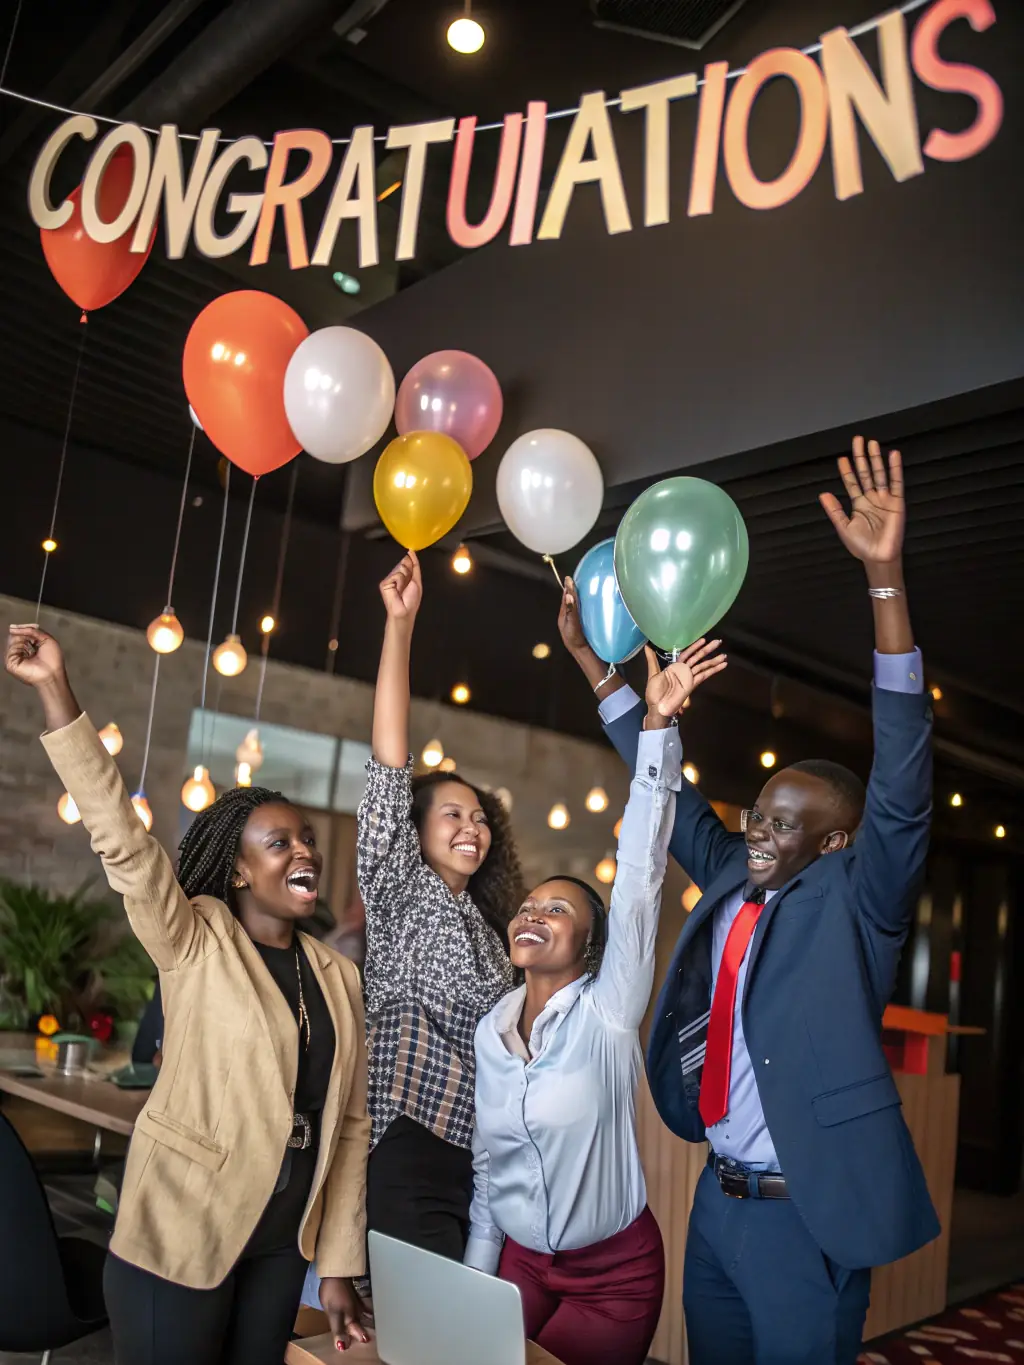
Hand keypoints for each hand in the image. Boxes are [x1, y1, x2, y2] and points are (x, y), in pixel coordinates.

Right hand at [6, 624, 65, 688]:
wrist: (52, 673)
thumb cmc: (53, 659)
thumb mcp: (46, 639)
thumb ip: (33, 631)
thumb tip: (14, 628)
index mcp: (30, 648)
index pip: (23, 634)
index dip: (26, 628)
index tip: (32, 627)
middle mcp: (22, 652)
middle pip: (17, 636)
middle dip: (24, 633)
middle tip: (32, 638)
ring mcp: (15, 657)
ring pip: (12, 640)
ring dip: (22, 639)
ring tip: (31, 646)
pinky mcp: (10, 662)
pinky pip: (10, 648)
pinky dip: (18, 645)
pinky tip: (26, 650)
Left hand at [319, 1276, 370, 1352]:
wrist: (337, 1272)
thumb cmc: (333, 1293)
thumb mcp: (333, 1313)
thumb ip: (338, 1329)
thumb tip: (342, 1346)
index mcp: (351, 1318)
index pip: (355, 1331)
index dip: (358, 1336)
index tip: (363, 1341)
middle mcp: (356, 1312)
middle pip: (361, 1324)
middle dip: (364, 1330)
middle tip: (369, 1338)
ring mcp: (357, 1303)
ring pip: (364, 1316)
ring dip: (368, 1322)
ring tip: (373, 1326)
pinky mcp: (355, 1295)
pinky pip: (364, 1306)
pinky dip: (368, 1310)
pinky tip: (370, 1311)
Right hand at [379, 552, 421, 623]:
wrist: (405, 611)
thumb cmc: (412, 600)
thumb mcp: (416, 581)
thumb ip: (414, 566)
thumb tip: (411, 552)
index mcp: (405, 576)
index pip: (407, 562)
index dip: (411, 557)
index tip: (411, 550)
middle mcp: (396, 576)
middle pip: (403, 564)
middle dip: (408, 571)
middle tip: (408, 585)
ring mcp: (390, 579)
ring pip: (400, 569)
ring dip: (405, 578)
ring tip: (402, 590)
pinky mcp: (384, 583)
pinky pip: (395, 575)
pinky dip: (400, 582)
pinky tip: (398, 590)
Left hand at [557, 576, 587, 655]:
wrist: (584, 654)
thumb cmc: (575, 640)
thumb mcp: (572, 625)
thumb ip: (571, 610)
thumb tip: (569, 594)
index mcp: (564, 615)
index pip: (565, 598)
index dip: (568, 588)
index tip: (570, 577)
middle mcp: (570, 616)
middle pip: (572, 600)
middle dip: (576, 590)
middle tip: (581, 579)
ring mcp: (577, 620)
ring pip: (579, 605)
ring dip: (583, 597)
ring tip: (589, 587)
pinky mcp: (585, 623)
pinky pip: (585, 611)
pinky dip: (588, 605)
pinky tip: (596, 602)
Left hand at [644, 639, 726, 726]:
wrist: (657, 707)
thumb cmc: (654, 692)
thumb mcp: (652, 673)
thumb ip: (652, 659)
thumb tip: (647, 645)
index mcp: (675, 667)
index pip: (686, 654)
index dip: (694, 647)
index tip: (703, 640)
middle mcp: (684, 671)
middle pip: (697, 658)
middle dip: (707, 650)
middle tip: (718, 641)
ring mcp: (689, 678)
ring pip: (703, 666)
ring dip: (713, 661)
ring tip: (724, 655)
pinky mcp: (692, 685)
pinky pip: (704, 676)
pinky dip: (713, 671)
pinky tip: (722, 666)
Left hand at [819, 437, 904, 565]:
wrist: (877, 557)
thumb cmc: (861, 545)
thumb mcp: (843, 527)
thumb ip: (834, 510)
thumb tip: (822, 494)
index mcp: (858, 504)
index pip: (852, 482)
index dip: (846, 470)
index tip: (841, 458)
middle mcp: (871, 498)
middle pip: (865, 473)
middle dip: (861, 457)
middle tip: (857, 440)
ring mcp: (884, 499)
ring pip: (879, 474)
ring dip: (876, 459)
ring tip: (872, 443)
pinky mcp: (897, 502)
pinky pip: (896, 483)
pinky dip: (895, 469)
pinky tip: (893, 456)